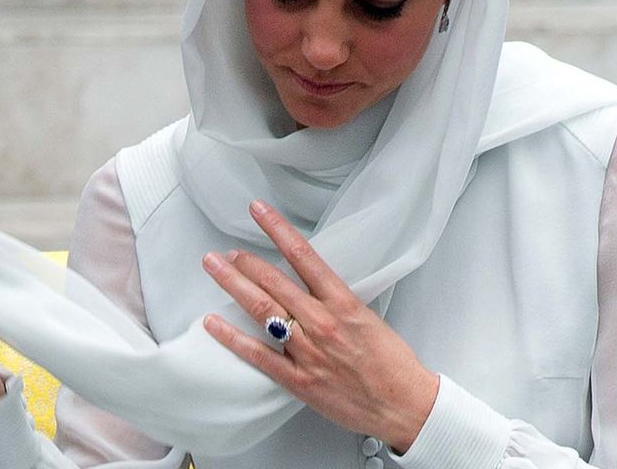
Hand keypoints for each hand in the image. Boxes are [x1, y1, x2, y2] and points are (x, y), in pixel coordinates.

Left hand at [201, 200, 438, 453]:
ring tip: (215, 268)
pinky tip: (213, 324)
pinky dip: (232, 338)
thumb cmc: (393, 365)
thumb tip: (312, 288)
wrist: (403, 405)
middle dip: (246, 262)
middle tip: (226, 251)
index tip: (259, 211)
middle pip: (275, 281)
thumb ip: (337, 303)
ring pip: (263, 310)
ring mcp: (308, 351)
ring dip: (234, 286)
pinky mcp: (299, 380)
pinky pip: (258, 355)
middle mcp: (322, 322)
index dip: (278, 229)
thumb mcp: (368, 319)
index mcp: (343, 303)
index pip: (304, 255)